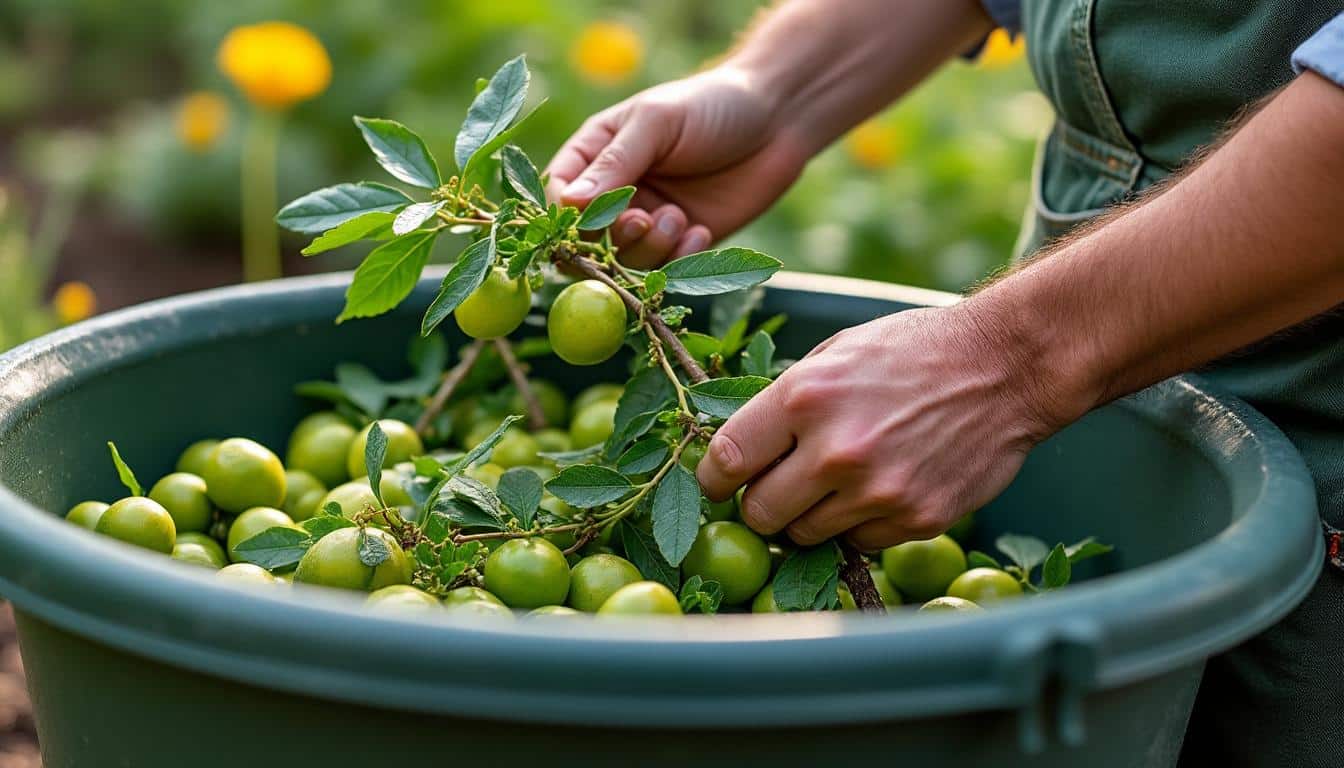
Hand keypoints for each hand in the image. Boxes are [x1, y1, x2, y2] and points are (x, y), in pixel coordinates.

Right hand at [545, 66, 811, 268]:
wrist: (778, 120)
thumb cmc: (712, 107)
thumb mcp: (658, 124)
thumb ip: (614, 163)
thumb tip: (567, 201)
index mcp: (596, 153)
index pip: (560, 194)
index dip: (566, 214)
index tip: (587, 219)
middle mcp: (617, 191)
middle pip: (588, 237)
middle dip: (612, 237)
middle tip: (642, 221)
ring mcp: (649, 218)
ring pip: (626, 259)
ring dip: (651, 246)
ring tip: (680, 217)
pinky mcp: (683, 242)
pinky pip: (666, 269)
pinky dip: (680, 257)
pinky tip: (702, 231)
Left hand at [696, 305, 1064, 550]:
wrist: (1007, 366)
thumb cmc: (913, 351)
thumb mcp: (835, 354)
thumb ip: (784, 403)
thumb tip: (736, 450)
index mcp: (805, 397)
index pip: (726, 461)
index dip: (713, 479)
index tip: (719, 483)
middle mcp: (835, 450)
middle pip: (759, 513)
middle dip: (761, 504)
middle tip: (778, 487)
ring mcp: (877, 492)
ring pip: (805, 536)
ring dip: (809, 517)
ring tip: (835, 483)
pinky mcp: (915, 520)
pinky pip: (858, 543)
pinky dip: (858, 525)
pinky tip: (879, 489)